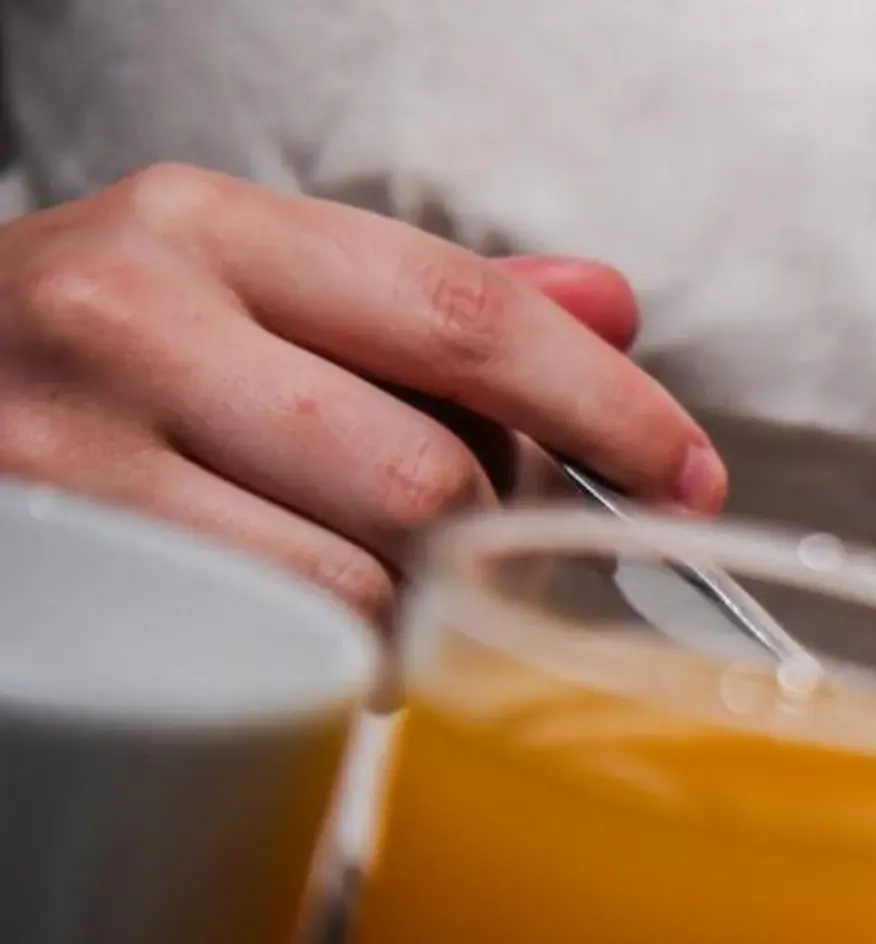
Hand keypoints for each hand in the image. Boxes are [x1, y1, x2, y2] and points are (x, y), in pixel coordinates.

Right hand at [0, 164, 722, 617]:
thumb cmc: (99, 364)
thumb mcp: (244, 288)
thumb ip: (429, 307)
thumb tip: (608, 308)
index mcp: (211, 231)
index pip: (465, 316)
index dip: (607, 407)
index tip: (687, 476)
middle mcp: (135, 318)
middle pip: (429, 476)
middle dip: (484, 536)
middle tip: (465, 548)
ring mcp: (81, 455)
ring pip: (360, 584)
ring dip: (406, 617)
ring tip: (358, 584)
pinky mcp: (70, 577)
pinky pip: (276, 653)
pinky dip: (329, 663)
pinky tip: (295, 628)